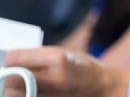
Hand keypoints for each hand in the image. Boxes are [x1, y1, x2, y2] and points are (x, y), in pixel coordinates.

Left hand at [3, 47, 129, 96]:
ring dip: (15, 90)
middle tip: (18, 74)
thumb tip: (11, 62)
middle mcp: (54, 78)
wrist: (101, 87)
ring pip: (14, 95)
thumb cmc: (82, 67)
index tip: (16, 60)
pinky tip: (32, 92)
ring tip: (25, 85)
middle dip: (11, 76)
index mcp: (57, 58)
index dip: (12, 58)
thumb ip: (38, 57)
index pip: (14, 58)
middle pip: (11, 80)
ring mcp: (52, 96)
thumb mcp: (63, 53)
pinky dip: (25, 96)